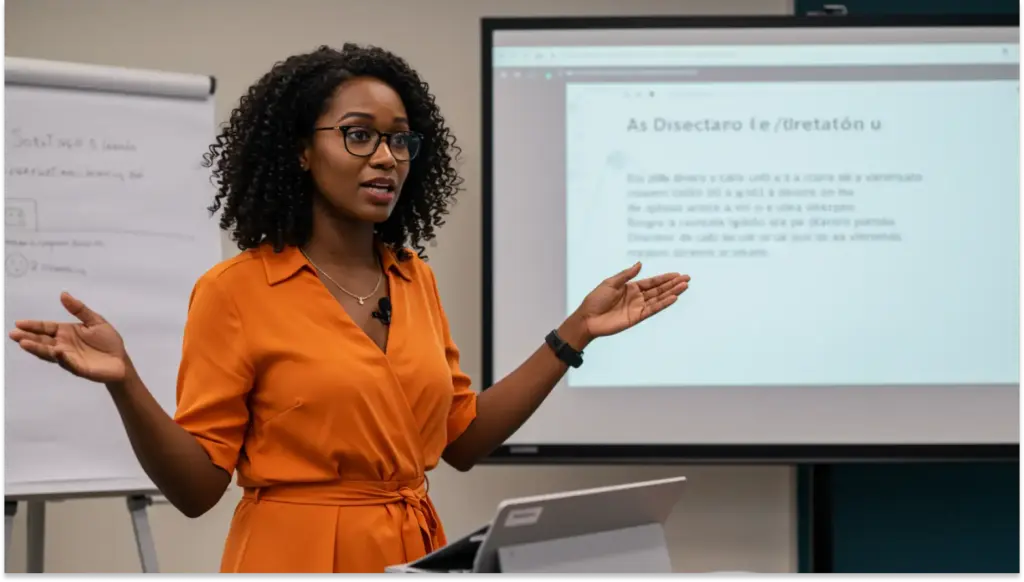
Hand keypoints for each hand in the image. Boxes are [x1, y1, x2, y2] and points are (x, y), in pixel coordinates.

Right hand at [8, 292, 128, 383]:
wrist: (121, 360)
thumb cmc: (107, 341)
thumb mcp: (95, 320)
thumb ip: (79, 309)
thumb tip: (63, 294)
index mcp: (66, 332)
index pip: (46, 328)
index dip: (33, 325)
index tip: (18, 323)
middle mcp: (63, 345)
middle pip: (42, 341)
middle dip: (28, 338)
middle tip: (13, 334)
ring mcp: (69, 357)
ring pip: (50, 353)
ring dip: (37, 348)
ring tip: (24, 343)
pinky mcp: (78, 368)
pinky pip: (68, 363)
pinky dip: (63, 358)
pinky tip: (57, 351)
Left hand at [574, 262, 689, 340]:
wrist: (588, 318)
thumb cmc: (596, 299)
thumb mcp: (611, 282)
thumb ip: (627, 275)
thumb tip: (640, 264)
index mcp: (631, 287)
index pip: (652, 282)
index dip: (664, 278)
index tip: (677, 274)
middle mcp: (637, 297)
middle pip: (659, 289)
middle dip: (673, 284)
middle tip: (687, 278)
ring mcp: (638, 307)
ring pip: (659, 298)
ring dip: (672, 292)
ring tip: (684, 286)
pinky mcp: (637, 317)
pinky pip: (653, 309)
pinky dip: (663, 304)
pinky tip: (673, 298)